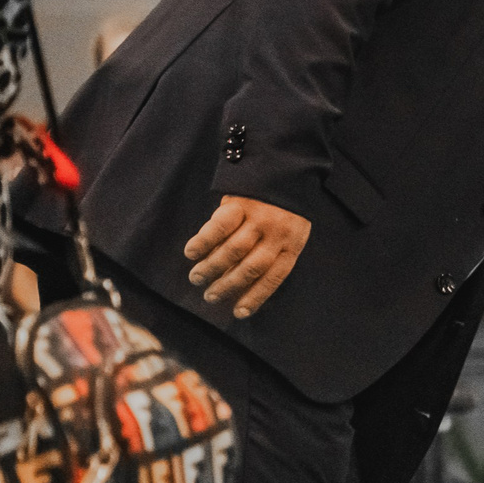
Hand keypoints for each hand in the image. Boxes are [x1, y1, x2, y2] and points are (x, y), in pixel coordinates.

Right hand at [185, 196, 310, 317]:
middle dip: (229, 286)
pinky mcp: (239, 203)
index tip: (239, 313)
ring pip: (233, 250)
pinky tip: (191, 253)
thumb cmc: (282, 210)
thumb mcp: (289, 233)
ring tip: (197, 279)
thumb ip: (272, 255)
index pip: (274, 278)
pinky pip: (218, 226)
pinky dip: (203, 241)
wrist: (282, 169)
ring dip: (212, 268)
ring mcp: (258, 218)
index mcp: (292, 245)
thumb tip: (244, 287)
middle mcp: (277, 234)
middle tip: (210, 297)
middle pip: (251, 267)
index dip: (256, 297)